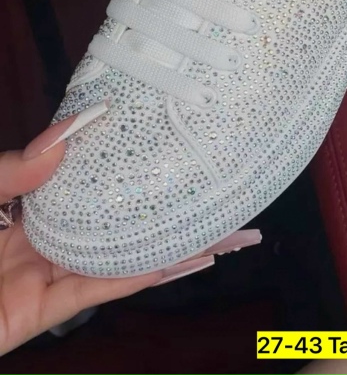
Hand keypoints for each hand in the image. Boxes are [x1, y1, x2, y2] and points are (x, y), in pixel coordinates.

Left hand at [0, 108, 259, 356]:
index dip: (127, 161)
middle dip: (164, 207)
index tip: (168, 144)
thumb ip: (10, 171)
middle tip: (216, 193)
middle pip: (114, 218)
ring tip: (223, 231)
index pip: (85, 177)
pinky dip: (143, 277)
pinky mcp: (41, 313)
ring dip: (173, 246)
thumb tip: (66, 136)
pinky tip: (181, 262)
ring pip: (120, 256)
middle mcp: (39, 235)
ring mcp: (44, 274)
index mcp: (19, 202)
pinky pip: (100, 291)